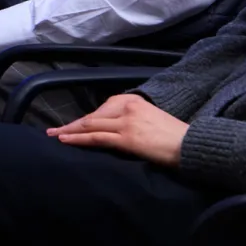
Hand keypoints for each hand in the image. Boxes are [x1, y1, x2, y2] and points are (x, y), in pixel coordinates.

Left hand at [48, 94, 188, 166]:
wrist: (190, 144)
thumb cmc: (174, 136)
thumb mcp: (151, 118)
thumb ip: (132, 119)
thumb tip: (115, 128)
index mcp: (134, 100)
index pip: (103, 108)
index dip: (87, 119)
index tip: (75, 125)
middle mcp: (128, 107)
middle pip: (93, 116)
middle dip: (73, 124)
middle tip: (55, 130)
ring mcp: (126, 122)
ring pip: (90, 125)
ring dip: (69, 130)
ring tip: (54, 135)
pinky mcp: (126, 138)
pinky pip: (96, 138)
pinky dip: (78, 138)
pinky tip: (66, 140)